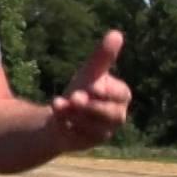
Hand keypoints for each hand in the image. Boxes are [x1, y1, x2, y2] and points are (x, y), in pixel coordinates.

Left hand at [49, 30, 131, 150]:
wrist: (64, 114)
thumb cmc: (83, 89)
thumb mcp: (90, 72)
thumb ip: (103, 56)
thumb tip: (116, 33)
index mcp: (120, 96)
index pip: (122, 94)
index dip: (109, 92)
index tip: (94, 86)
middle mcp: (116, 116)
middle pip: (112, 114)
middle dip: (93, 106)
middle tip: (75, 97)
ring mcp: (102, 132)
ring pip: (95, 128)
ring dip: (77, 116)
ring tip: (58, 104)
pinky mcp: (86, 143)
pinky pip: (79, 139)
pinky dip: (66, 128)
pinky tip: (55, 118)